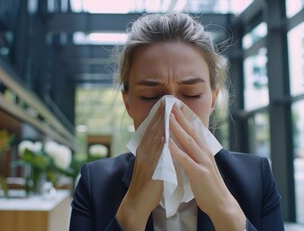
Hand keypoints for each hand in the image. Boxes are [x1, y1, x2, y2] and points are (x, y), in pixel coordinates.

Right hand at [116, 99, 164, 229]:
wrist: (136, 202)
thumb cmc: (145, 185)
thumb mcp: (149, 165)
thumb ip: (155, 153)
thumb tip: (164, 142)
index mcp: (144, 151)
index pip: (152, 130)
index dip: (158, 118)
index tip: (165, 105)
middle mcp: (143, 153)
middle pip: (152, 131)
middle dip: (160, 116)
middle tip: (166, 102)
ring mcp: (146, 160)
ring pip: (153, 140)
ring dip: (160, 126)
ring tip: (167, 113)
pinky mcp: (150, 170)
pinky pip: (155, 155)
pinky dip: (160, 145)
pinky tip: (165, 137)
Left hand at [168, 104, 245, 229]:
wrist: (221, 203)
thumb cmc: (208, 185)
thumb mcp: (201, 165)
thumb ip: (194, 154)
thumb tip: (184, 144)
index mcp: (205, 151)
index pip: (193, 130)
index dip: (184, 118)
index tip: (175, 106)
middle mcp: (205, 153)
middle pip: (191, 131)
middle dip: (180, 117)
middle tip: (170, 104)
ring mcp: (203, 162)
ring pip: (188, 142)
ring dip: (177, 128)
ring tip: (167, 117)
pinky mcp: (199, 173)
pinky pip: (185, 160)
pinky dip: (176, 150)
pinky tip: (167, 143)